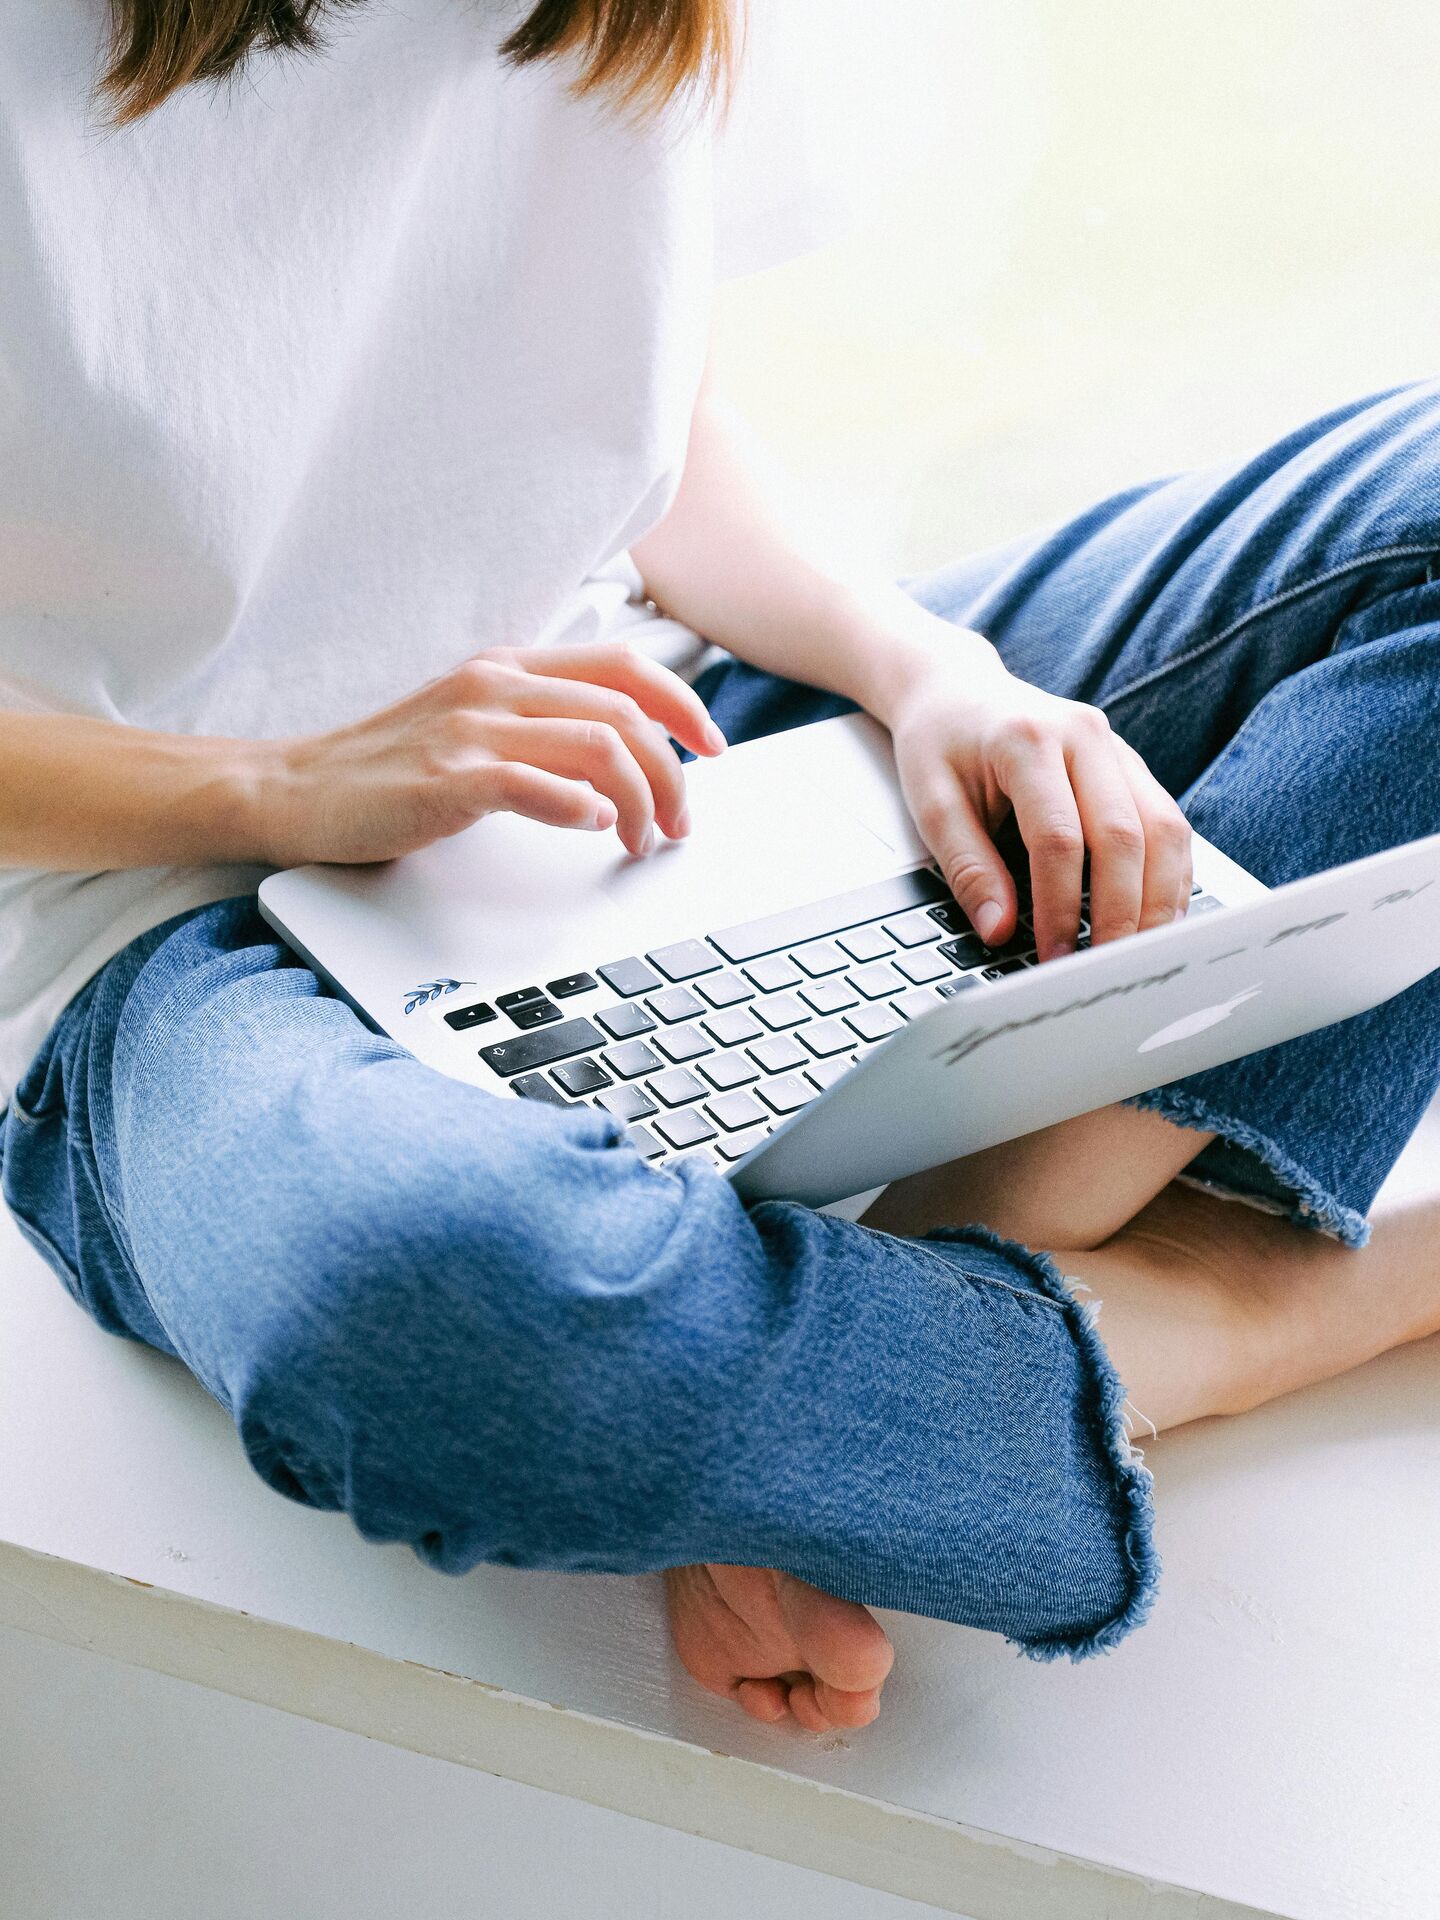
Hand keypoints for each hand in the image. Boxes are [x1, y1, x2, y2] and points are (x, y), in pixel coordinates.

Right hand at [261, 642, 726, 866]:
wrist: (290, 790)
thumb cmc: (385, 770)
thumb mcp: (471, 727)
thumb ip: (536, 726)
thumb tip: (617, 755)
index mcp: (506, 668)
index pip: (623, 666)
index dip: (682, 703)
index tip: (712, 746)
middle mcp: (493, 686)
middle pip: (624, 711)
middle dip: (673, 772)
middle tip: (682, 821)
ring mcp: (467, 730)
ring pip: (595, 746)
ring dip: (639, 801)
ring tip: (643, 841)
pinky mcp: (444, 779)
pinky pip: (532, 785)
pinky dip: (578, 808)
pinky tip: (596, 827)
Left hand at [887, 645, 1191, 960]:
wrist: (957, 689)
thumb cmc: (940, 743)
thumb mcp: (932, 803)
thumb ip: (967, 867)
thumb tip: (999, 929)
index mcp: (1028, 739)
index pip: (1059, 838)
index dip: (1060, 905)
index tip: (1053, 956)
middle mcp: (1085, 735)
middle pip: (1126, 835)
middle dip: (1120, 912)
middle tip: (1104, 967)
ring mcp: (1116, 748)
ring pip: (1164, 828)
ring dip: (1159, 899)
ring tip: (1140, 953)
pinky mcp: (1131, 765)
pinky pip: (1168, 823)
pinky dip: (1168, 875)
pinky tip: (1155, 916)